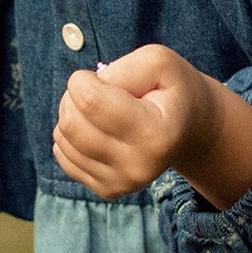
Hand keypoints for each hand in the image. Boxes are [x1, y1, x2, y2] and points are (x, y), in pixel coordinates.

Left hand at [53, 43, 251, 207]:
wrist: (189, 129)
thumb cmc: (171, 90)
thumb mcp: (159, 62)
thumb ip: (122, 69)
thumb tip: (85, 94)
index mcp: (156, 134)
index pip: (89, 101)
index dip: (84, 80)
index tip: (101, 77)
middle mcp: (138, 167)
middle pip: (71, 124)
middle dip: (73, 97)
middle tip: (96, 91)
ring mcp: (122, 184)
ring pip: (62, 139)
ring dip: (72, 115)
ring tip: (100, 110)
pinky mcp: (107, 190)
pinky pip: (62, 155)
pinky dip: (71, 136)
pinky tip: (97, 130)